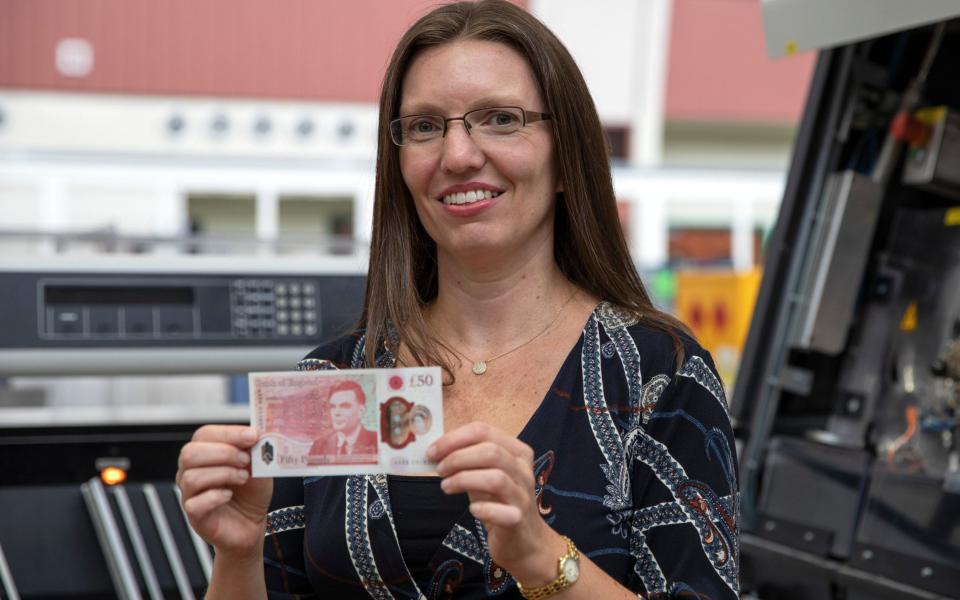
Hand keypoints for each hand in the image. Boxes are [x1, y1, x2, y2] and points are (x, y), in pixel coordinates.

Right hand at [176, 425, 272, 558]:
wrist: (253, 522)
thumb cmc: (250, 491)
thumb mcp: (257, 465)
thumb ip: (254, 449)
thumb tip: (254, 432)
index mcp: (204, 453)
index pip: (204, 434)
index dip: (228, 433)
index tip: (252, 436)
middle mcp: (190, 471)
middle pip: (190, 453)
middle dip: (223, 453)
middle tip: (245, 460)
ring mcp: (190, 494)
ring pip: (191, 477)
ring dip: (223, 474)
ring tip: (243, 478)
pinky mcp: (194, 516)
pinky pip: (194, 504)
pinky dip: (215, 497)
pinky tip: (229, 495)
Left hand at [428, 422, 564, 584]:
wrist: (524, 541)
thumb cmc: (500, 502)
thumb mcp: (485, 475)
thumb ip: (468, 461)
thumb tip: (435, 451)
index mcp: (517, 452)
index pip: (484, 431)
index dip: (454, 438)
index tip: (432, 451)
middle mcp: (524, 470)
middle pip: (490, 451)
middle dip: (457, 458)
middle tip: (439, 469)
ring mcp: (523, 496)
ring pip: (495, 478)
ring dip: (464, 479)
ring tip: (446, 487)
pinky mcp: (518, 521)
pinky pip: (502, 512)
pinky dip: (483, 509)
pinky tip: (472, 510)